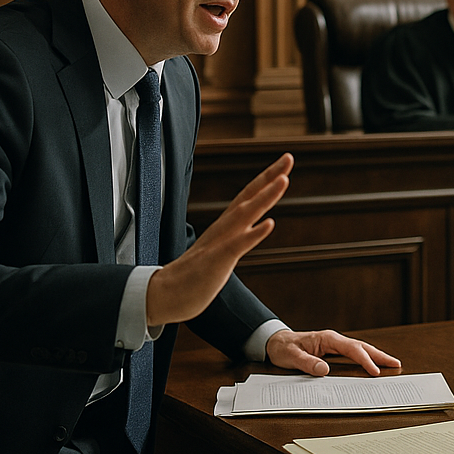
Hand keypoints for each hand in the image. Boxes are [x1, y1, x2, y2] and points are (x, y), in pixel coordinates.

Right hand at [145, 153, 292, 324]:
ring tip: (284, 180)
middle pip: (249, 196)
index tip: (285, 162)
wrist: (163, 295)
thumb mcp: (221, 251)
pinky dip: (253, 233)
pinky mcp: (216, 261)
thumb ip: (236, 237)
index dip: (267, 178)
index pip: (249, 196)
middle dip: (270, 176)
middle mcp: (224, 229)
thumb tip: (253, 227)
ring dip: (265, 197)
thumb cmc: (193, 275)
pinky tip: (270, 223)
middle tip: (289, 157)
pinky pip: (236, 245)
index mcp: (226, 226)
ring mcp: (219, 242)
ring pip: (244, 214)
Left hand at [266, 329, 401, 376]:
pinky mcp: (333, 350)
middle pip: (361, 346)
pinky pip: (353, 354)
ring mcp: (335, 344)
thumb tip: (325, 370)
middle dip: (379, 355)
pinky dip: (365, 358)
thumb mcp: (291, 357)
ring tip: (390, 364)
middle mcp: (334, 339)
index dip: (365, 360)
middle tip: (396, 363)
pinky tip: (372, 365)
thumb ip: (307, 363)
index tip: (375, 371)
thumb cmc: (283, 348)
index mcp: (327, 338)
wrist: (276, 342)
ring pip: (359, 349)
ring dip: (375, 356)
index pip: (352, 349)